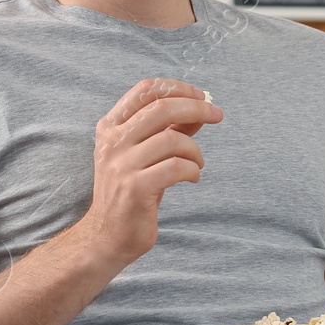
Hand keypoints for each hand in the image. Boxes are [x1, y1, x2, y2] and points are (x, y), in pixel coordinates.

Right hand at [74, 78, 222, 267]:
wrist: (106, 236)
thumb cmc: (131, 192)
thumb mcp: (145, 154)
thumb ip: (168, 130)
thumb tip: (201, 108)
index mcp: (110, 127)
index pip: (145, 90)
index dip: (177, 88)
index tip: (201, 96)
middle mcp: (112, 142)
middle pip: (161, 108)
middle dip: (197, 108)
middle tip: (217, 115)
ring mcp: (121, 165)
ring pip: (172, 139)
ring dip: (195, 149)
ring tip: (198, 162)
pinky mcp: (135, 189)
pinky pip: (176, 167)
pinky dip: (193, 170)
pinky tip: (192, 177)